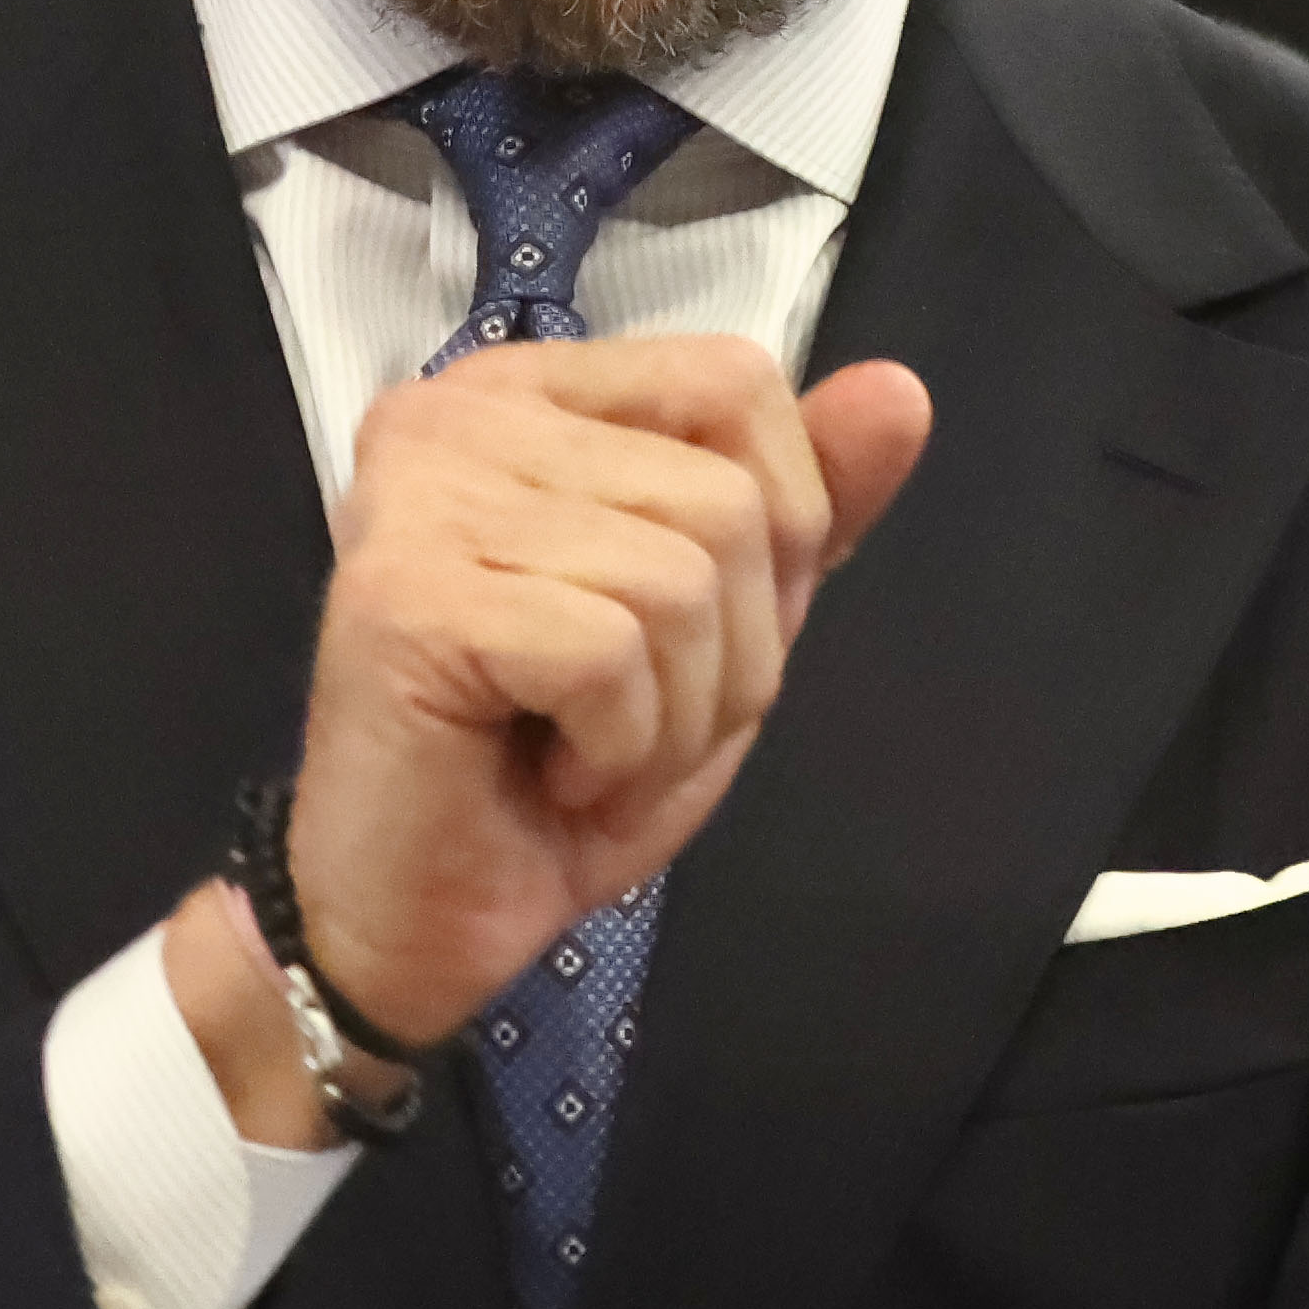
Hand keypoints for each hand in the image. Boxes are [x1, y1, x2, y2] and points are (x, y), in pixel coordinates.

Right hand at [279, 335, 932, 1051]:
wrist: (413, 926)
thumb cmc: (552, 774)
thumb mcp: (720, 632)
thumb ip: (803, 509)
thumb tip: (900, 392)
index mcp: (532, 394)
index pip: (735, 381)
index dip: (775, 530)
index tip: (683, 633)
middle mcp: (457, 413)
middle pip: (725, 498)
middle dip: (728, 657)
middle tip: (625, 727)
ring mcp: (422, 495)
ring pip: (683, 578)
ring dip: (674, 717)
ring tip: (582, 757)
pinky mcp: (408, 595)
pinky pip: (612, 652)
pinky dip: (617, 750)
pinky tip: (546, 776)